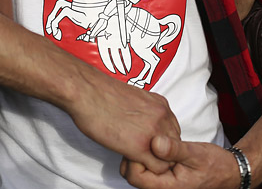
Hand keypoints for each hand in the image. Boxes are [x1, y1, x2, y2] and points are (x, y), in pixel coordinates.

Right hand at [67, 75, 181, 174]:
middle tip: (140, 155)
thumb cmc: (101, 93)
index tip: (146, 145)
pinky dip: (145, 170)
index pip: (173, 132)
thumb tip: (142, 124)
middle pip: (174, 146)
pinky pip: (157, 169)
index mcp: (161, 104)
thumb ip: (145, 112)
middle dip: (160, 154)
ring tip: (133, 158)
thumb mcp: (133, 98)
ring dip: (153, 163)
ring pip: (168, 160)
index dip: (161, 142)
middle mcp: (163, 116)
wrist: (86, 91)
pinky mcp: (140, 147)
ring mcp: (154, 132)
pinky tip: (128, 160)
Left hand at [120, 136, 238, 188]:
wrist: (228, 171)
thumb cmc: (215, 165)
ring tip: (153, 139)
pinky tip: (157, 142)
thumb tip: (155, 143)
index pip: (134, 176)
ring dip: (142, 152)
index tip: (143, 141)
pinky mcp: (163, 175)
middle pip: (132, 173)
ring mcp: (161, 182)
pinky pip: (147, 165)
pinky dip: (148, 152)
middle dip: (135, 154)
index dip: (134, 157)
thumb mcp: (196, 154)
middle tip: (146, 137)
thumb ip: (175, 150)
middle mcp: (161, 187)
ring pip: (138, 168)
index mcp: (166, 187)